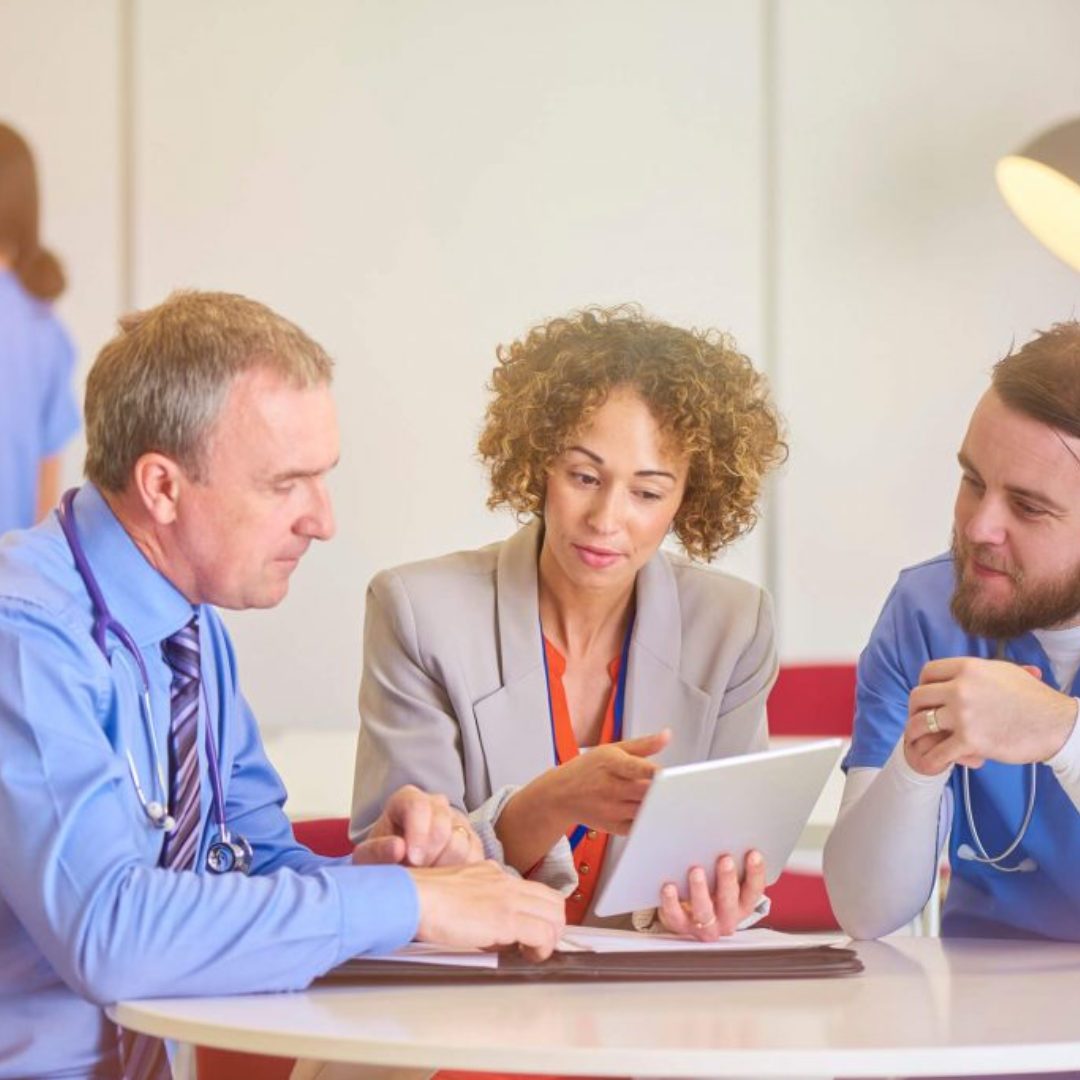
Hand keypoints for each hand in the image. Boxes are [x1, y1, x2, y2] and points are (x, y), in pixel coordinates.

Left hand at [352, 785, 483, 866]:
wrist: (397, 871)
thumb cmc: (382, 861)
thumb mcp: (369, 857)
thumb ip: (378, 851)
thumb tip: (398, 848)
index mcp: (408, 799)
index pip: (419, 807)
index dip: (418, 833)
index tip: (412, 860)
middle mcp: (436, 804)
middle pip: (443, 825)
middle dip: (430, 856)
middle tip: (418, 875)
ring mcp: (457, 821)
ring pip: (461, 843)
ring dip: (444, 868)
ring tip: (427, 879)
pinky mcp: (473, 841)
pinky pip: (475, 857)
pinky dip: (461, 873)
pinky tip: (444, 881)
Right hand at [409, 860, 565, 960]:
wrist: (413, 897)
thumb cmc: (423, 899)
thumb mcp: (458, 893)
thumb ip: (478, 903)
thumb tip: (490, 930)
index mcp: (492, 874)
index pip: (533, 890)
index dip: (539, 913)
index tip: (532, 932)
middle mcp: (504, 882)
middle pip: (553, 900)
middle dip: (553, 926)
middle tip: (537, 945)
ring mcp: (507, 898)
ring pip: (555, 915)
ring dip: (550, 938)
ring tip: (532, 953)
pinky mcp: (505, 918)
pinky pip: (543, 933)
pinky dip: (541, 949)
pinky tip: (526, 956)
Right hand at [543, 728, 671, 834]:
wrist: (561, 794)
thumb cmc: (588, 770)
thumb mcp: (611, 750)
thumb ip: (643, 745)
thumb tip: (667, 735)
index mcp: (610, 764)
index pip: (634, 768)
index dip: (652, 773)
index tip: (666, 774)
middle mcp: (610, 787)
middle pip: (645, 792)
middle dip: (663, 790)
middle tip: (679, 787)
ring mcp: (611, 809)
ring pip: (645, 811)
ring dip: (659, 806)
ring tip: (669, 799)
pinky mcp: (614, 827)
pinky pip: (639, 826)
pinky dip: (649, 820)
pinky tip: (654, 812)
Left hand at [658, 850, 766, 940]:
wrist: (691, 915)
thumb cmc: (713, 888)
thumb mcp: (726, 879)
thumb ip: (730, 862)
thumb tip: (728, 830)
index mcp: (742, 904)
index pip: (754, 890)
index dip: (756, 873)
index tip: (754, 853)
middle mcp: (727, 918)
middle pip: (729, 901)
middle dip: (727, 879)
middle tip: (725, 859)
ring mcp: (705, 926)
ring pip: (704, 912)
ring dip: (700, 891)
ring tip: (696, 871)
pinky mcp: (682, 926)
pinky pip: (676, 917)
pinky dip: (672, 902)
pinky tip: (669, 886)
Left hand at [904, 658, 1077, 775]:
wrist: (1057, 725)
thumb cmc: (1034, 699)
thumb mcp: (1004, 672)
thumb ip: (977, 672)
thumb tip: (961, 672)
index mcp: (969, 668)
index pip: (929, 671)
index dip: (923, 683)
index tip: (927, 695)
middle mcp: (961, 688)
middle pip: (919, 696)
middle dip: (915, 709)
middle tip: (918, 718)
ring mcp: (963, 714)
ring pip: (921, 723)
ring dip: (915, 733)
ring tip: (917, 740)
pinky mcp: (970, 740)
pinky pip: (938, 752)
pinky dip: (930, 760)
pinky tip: (929, 763)